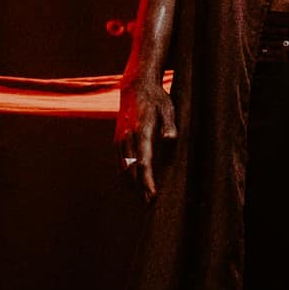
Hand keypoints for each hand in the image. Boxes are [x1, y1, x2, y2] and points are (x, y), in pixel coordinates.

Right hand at [116, 73, 176, 202]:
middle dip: (140, 188)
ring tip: (144, 198)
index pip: (143, 162)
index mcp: (141, 130)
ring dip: (133, 184)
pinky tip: (135, 184)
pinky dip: (127, 175)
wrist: (135, 85)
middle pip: (131, 170)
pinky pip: (121, 162)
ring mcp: (120, 139)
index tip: (153, 196)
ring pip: (124, 168)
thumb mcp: (168, 108)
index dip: (147, 181)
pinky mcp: (117, 140)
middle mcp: (126, 137)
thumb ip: (170, 125)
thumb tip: (171, 140)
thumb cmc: (156, 98)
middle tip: (151, 204)